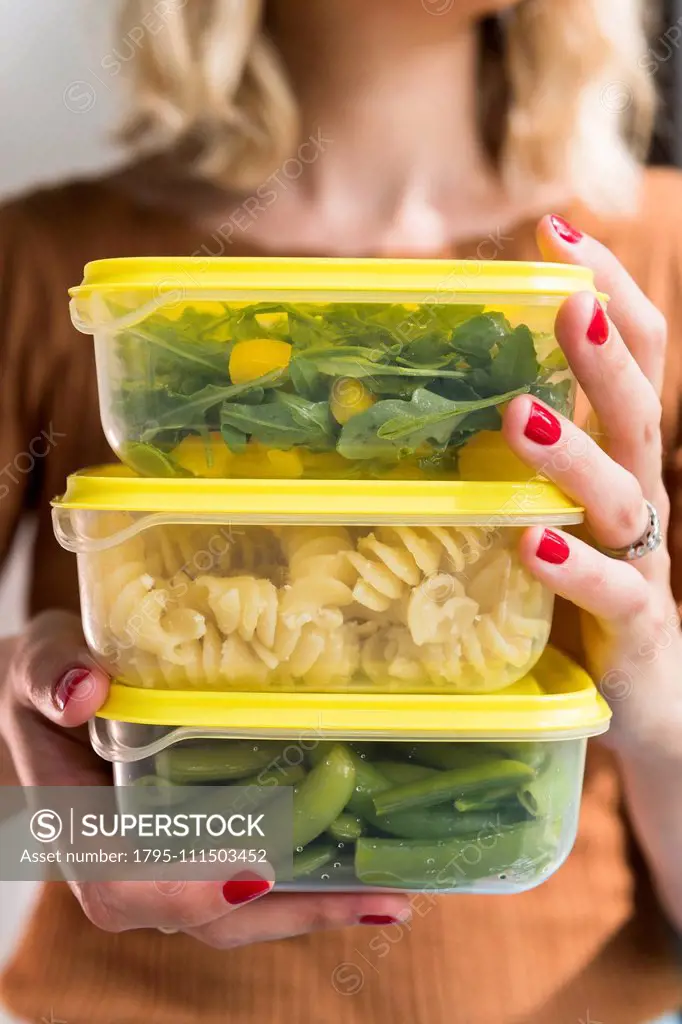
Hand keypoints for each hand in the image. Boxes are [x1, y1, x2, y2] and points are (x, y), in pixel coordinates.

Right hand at [0, 611, 410, 944]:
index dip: (189, 890)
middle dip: (291, 912)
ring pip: (241, 909)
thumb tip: (85, 689)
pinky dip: (311, 882)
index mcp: (80, 831)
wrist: (63, 693)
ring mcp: (171, 865)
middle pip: (207, 915)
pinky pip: (257, 878)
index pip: (127, 885)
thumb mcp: (38, 662)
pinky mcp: (204, 847)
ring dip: (316, 907)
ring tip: (393, 894)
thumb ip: (48, 674)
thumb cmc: (50, 678)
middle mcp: (130, 867)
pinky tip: (371, 869)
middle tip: (380, 898)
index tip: (256, 872)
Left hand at [502, 215, 681, 756]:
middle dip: (604, 350)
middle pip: (637, 411)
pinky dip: (574, 569)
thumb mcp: (551, 511)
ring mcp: (642, 565)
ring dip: (575, 451)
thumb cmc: (582, 597)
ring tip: (520, 415)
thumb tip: (442, 393)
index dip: (606, 290)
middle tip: (566, 295)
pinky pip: (613, 595)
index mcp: (619, 461)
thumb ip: (517, 458)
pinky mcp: (636, 631)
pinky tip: (530, 543)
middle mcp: (638, 499)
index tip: (556, 233)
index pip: (631, 358)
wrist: (649, 704)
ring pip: (621, 496)